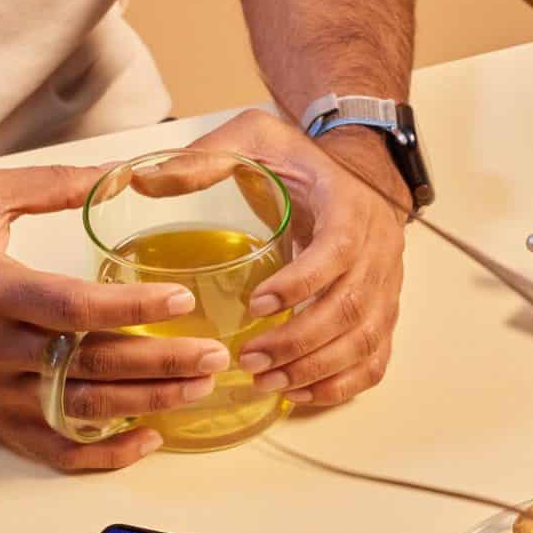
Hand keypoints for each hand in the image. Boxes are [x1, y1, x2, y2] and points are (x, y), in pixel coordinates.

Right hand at [0, 165, 231, 469]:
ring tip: (199, 388)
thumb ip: (49, 184)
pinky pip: (59, 451)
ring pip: (84, 411)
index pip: (72, 307)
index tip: (181, 302)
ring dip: (148, 404)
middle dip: (161, 362)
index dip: (130, 307)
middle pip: (92, 365)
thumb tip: (117, 173)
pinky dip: (106, 453)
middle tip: (215, 355)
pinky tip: (149, 438)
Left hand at [184, 110, 407, 406]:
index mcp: (350, 207)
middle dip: (298, 343)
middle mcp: (378, 251)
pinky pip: (373, 361)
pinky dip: (339, 386)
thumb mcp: (256, 139)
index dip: (300, 284)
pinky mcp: (384, 315)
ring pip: (363, 342)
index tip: (256, 304)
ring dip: (315, 370)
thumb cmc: (305, 163)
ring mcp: (387, 288)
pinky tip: (298, 394)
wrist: (363, 170)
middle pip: (349, 309)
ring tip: (265, 382)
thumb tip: (145, 182)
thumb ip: (207, 158)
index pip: (337, 251)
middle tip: (249, 360)